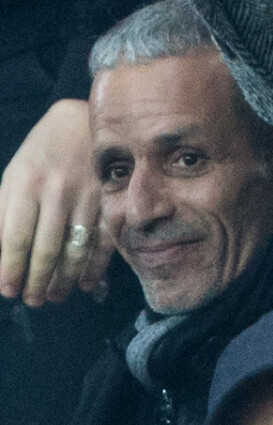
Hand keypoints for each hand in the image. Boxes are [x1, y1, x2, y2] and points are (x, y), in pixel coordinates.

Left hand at [0, 99, 114, 306]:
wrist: (83, 123)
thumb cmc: (42, 153)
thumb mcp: (14, 174)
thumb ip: (3, 212)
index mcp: (26, 183)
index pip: (15, 236)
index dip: (10, 268)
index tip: (6, 290)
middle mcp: (57, 192)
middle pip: (46, 247)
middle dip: (36, 280)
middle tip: (32, 301)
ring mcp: (88, 197)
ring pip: (76, 248)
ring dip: (64, 279)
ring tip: (54, 297)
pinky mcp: (110, 201)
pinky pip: (104, 241)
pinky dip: (95, 267)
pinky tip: (86, 284)